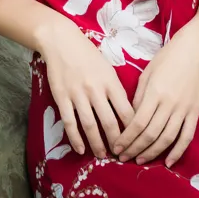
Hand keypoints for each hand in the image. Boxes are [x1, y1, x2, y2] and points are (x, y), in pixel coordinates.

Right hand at [36, 19, 134, 158]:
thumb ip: (117, 90)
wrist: (62, 41)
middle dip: (117, 143)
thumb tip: (128, 114)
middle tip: (121, 156)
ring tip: (103, 156)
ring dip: (97, 144)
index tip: (136, 143)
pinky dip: (75, 138)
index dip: (133, 131)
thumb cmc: (89, 55)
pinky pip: (70, 122)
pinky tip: (80, 149)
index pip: (127, 112)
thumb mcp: (109, 69)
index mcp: (111, 83)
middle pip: (110, 123)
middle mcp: (96, 90)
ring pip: (90, 125)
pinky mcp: (62, 97)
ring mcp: (78, 94)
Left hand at [112, 25, 198, 167]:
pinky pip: (186, 137)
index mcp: (154, 93)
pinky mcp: (195, 113)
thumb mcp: (146, 74)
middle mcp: (169, 104)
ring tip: (139, 160)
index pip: (138, 123)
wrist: (194, 51)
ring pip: (167, 139)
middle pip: (150, 134)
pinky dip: (177, 152)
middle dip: (134, 149)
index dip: (126, 138)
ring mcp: (184, 110)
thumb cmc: (166, 59)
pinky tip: (168, 162)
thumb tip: (131, 120)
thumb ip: (138, 97)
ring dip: (152, 153)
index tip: (116, 147)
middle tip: (122, 158)